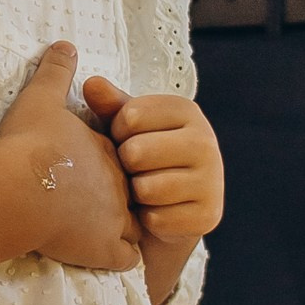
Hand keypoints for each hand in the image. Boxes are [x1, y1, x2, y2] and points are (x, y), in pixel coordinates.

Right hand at [0, 41, 140, 272]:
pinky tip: (102, 256)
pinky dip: (119, 258)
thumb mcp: (42, 96)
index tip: (85, 174)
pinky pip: (128, 258)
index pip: (121, 161)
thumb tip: (64, 43)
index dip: (105, 168)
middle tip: (91, 206)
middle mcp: (119, 183)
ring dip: (121, 231)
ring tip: (98, 234)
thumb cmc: (29, 143)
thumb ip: (56, 71)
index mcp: (107, 151)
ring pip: (134, 227)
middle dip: (118, 199)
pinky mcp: (106, 249)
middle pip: (130, 193)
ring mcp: (116, 218)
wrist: (20, 187)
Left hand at [82, 78, 220, 304]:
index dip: (117, 133)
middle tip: (135, 170)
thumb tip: (92, 84)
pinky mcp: (209, 215)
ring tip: (143, 191)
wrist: (172, 212)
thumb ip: (110, 105)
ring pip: (146, 188)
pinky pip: (156, 219)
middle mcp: (206, 141)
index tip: (126, 140)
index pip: (130, 115)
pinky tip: (154, 213)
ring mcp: (212, 179)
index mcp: (186, 110)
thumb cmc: (144, 160)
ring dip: (135, 195)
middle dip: (126, 166)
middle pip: (136, 152)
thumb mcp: (128, 128)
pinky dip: (147, 221)